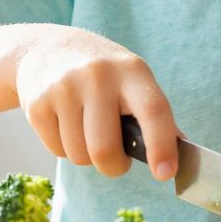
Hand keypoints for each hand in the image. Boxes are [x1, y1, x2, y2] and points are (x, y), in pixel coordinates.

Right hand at [15, 28, 179, 180]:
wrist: (46, 48)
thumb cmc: (103, 74)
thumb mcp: (132, 79)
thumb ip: (155, 114)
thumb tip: (183, 150)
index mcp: (131, 71)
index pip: (153, 110)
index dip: (161, 144)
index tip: (166, 173)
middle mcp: (97, 75)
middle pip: (105, 149)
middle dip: (113, 166)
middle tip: (115, 158)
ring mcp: (63, 88)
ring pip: (79, 156)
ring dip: (86, 156)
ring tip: (85, 128)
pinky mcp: (37, 104)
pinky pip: (57, 152)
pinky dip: (64, 148)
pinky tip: (64, 122)